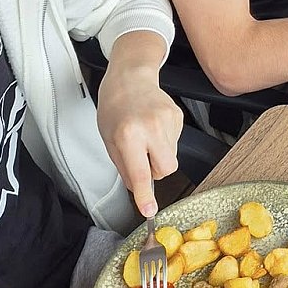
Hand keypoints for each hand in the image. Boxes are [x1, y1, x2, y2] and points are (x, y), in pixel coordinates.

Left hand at [96, 37, 181, 215]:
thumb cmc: (115, 107)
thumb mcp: (109, 140)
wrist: (130, 78)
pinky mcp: (178, 117)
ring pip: (171, 156)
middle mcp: (150, 127)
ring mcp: (168, 121)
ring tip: (146, 136)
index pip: (140, 173)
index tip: (149, 210)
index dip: (144, 195)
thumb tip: (139, 187)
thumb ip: (125, 166)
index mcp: (128, 135)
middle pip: (166, 168)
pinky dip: (164, 141)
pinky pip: (175, 142)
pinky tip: (153, 127)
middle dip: (156, 171)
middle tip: (143, 159)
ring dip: (159, 154)